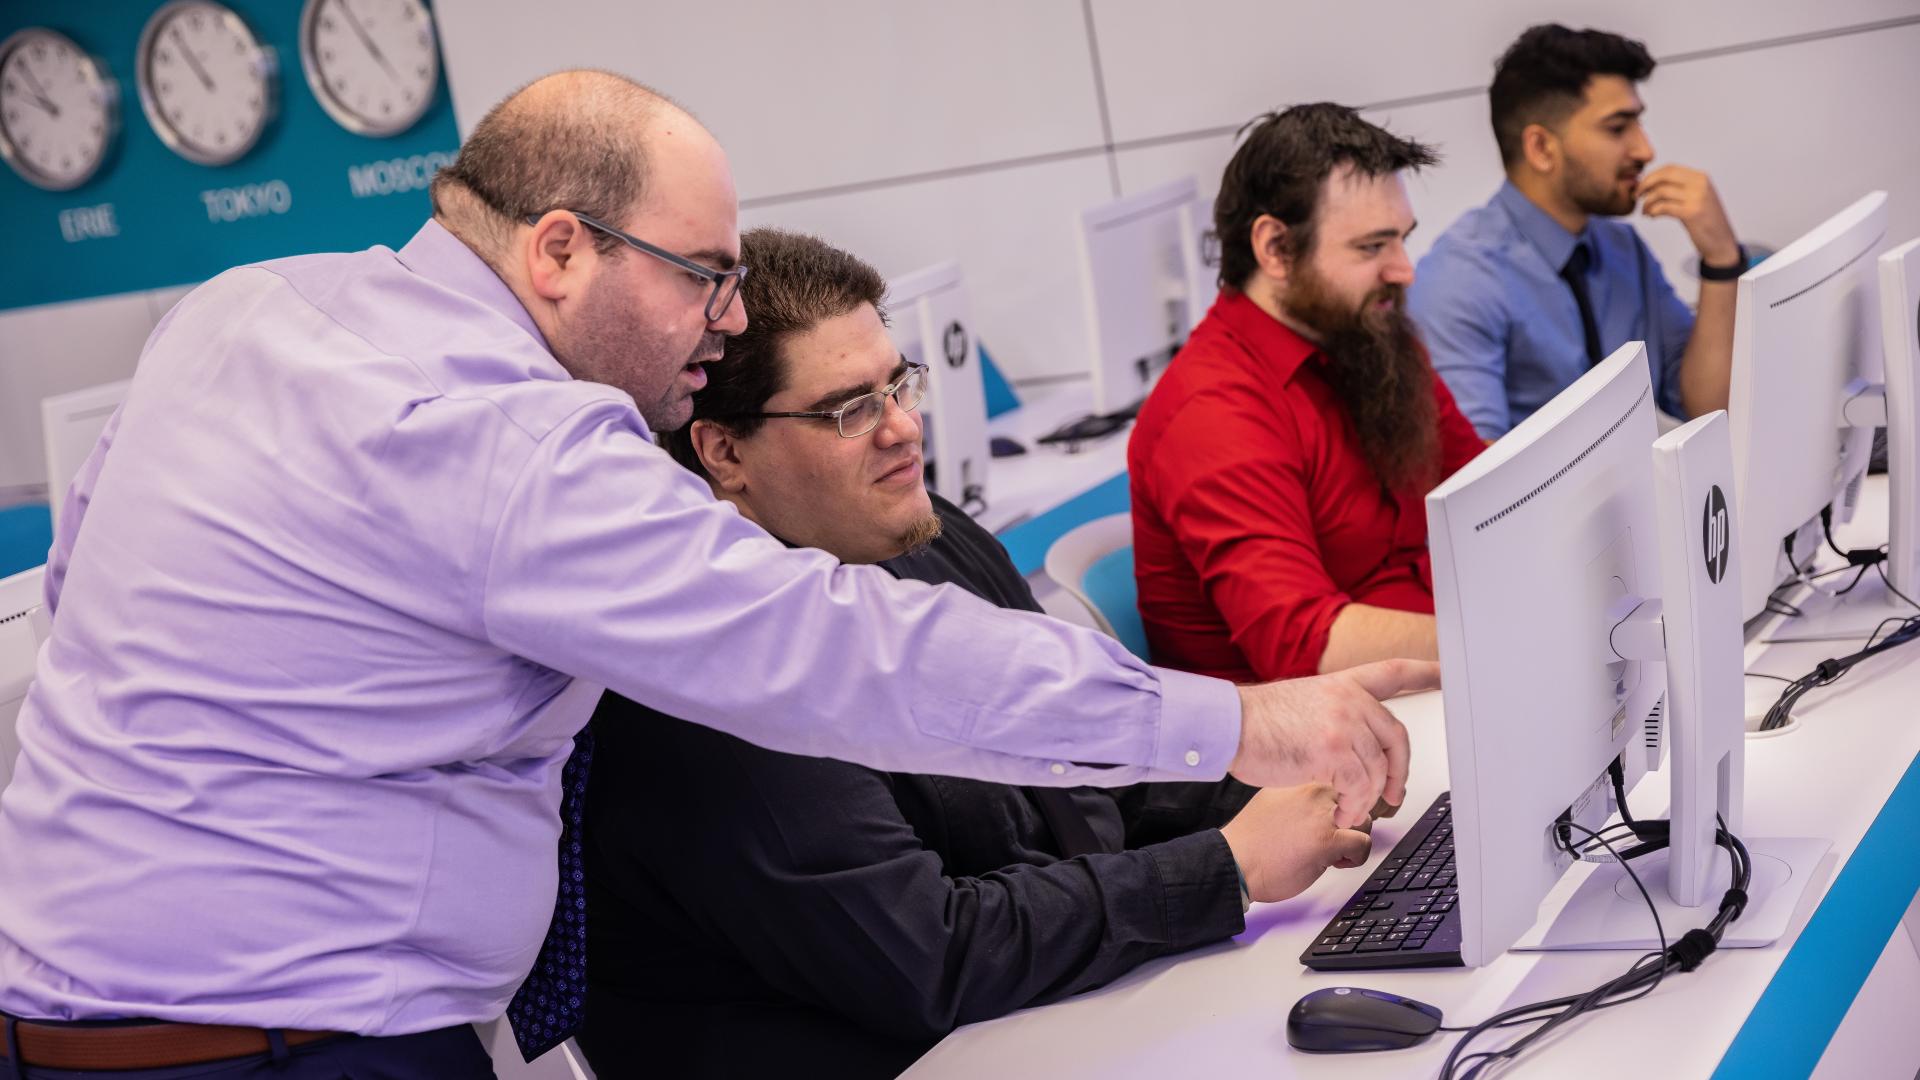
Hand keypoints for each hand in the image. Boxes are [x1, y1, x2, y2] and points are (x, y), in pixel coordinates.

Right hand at [1219, 783, 1372, 902]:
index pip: (1340, 780)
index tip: (1331, 820)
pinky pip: (1364, 843)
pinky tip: (1334, 862)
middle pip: (1356, 799)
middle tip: (1330, 838)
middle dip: (1349, 821)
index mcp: (1299, 779)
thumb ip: (1298, 797)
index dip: (1340, 805)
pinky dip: (1356, 858)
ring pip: (1365, 820)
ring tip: (1330, 852)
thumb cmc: (1250, 840)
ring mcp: (1321, 814)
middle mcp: (1312, 791)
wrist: (1234, 863)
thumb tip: (1323, 803)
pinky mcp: (1328, 840)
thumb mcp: (1272, 801)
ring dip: (1353, 839)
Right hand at [1227, 659, 1436, 827]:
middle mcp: (1349, 699)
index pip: (1394, 672)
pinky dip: (1353, 807)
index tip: (1446, 674)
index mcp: (1343, 685)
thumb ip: (1334, 716)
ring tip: (1350, 810)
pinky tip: (1341, 813)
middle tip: (1394, 795)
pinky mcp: (1333, 750)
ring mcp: (1344, 723)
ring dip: (1367, 799)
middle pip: (1397, 738)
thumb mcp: (1304, 704)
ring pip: (1378, 770)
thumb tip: (1355, 751)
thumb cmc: (1256, 722)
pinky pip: (1359, 788)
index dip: (1425, 673)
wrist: (1229, 725)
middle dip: (1400, 773)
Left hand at [1638, 165, 1738, 266]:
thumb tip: (1650, 183)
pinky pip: (1663, 207)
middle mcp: (1700, 184)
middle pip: (1664, 176)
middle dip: (1645, 185)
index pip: (1670, 168)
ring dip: (1647, 202)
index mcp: (1701, 178)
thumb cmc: (1704, 221)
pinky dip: (1652, 211)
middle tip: (1636, 197)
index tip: (1641, 187)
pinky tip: (1651, 216)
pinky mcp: (1692, 213)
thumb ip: (1678, 188)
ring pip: (1661, 192)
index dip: (1651, 176)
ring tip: (1645, 211)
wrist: (1721, 242)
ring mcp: (1697, 198)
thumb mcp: (1694, 198)